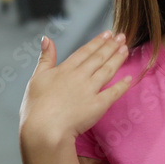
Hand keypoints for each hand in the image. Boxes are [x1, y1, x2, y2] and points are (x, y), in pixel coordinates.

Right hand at [19, 31, 132, 154]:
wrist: (44, 129)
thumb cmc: (36, 107)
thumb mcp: (36, 78)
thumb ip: (45, 58)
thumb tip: (46, 39)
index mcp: (65, 70)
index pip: (85, 52)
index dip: (97, 42)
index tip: (108, 34)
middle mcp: (80, 77)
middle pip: (99, 58)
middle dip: (111, 46)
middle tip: (122, 36)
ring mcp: (90, 90)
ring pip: (107, 71)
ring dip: (117, 59)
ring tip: (126, 49)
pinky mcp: (98, 106)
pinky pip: (113, 93)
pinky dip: (122, 85)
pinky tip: (129, 78)